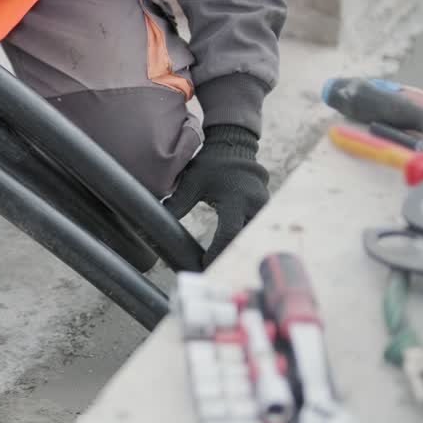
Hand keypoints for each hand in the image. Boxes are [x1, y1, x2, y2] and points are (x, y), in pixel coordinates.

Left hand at [163, 125, 269, 266]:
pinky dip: (242, 244)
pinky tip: (231, 257)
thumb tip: (157, 221)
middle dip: (229, 259)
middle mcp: (255, 205)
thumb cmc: (211, 164)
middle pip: (244, 240)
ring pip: (251, 238)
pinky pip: (254, 231)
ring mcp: (264, 208)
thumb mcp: (192, 182)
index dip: (218, 252)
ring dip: (237, 253)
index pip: (229, 233)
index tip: (205, 265)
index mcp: (236, 198)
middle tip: (212, 275)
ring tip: (220, 270)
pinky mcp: (265, 210)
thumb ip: (178, 202)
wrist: (234, 147)